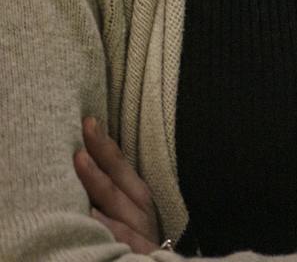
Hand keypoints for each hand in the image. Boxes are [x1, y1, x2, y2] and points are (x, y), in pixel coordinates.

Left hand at [73, 117, 162, 253]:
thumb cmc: (134, 240)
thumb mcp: (129, 213)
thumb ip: (115, 191)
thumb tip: (88, 160)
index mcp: (139, 198)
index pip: (122, 166)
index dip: (105, 144)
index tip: (89, 121)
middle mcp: (142, 211)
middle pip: (121, 180)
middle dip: (102, 155)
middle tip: (84, 134)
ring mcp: (140, 232)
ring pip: (119, 204)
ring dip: (99, 182)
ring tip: (80, 162)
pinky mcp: (137, 251)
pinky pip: (120, 236)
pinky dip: (107, 225)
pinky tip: (90, 214)